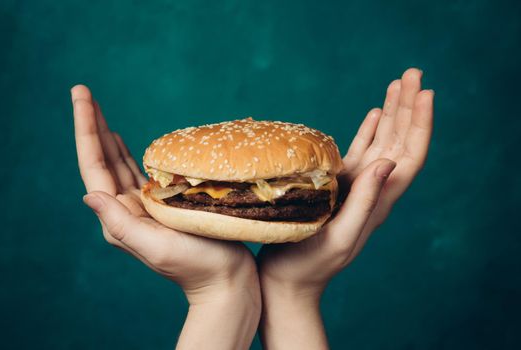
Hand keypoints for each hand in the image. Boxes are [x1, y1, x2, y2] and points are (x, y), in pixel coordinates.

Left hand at [71, 85, 259, 349]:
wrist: (226, 280)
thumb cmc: (197, 266)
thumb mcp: (156, 247)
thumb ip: (121, 224)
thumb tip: (90, 195)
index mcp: (121, 217)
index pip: (95, 166)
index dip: (87, 130)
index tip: (82, 96)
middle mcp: (128, 210)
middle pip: (103, 160)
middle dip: (93, 126)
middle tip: (83, 92)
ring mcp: (145, 206)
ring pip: (120, 163)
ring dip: (108, 136)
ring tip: (98, 111)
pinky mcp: (164, 205)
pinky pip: (140, 172)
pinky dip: (130, 153)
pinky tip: (125, 141)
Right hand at [258, 68, 433, 348]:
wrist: (288, 278)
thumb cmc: (310, 263)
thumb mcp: (342, 236)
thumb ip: (365, 200)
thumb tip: (389, 161)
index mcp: (378, 201)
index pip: (410, 156)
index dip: (420, 124)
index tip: (424, 92)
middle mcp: (371, 190)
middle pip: (399, 142)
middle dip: (407, 107)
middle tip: (413, 74)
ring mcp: (354, 186)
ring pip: (381, 142)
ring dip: (391, 113)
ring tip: (397, 84)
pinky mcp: (336, 186)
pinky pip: (359, 152)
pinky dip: (368, 131)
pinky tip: (374, 114)